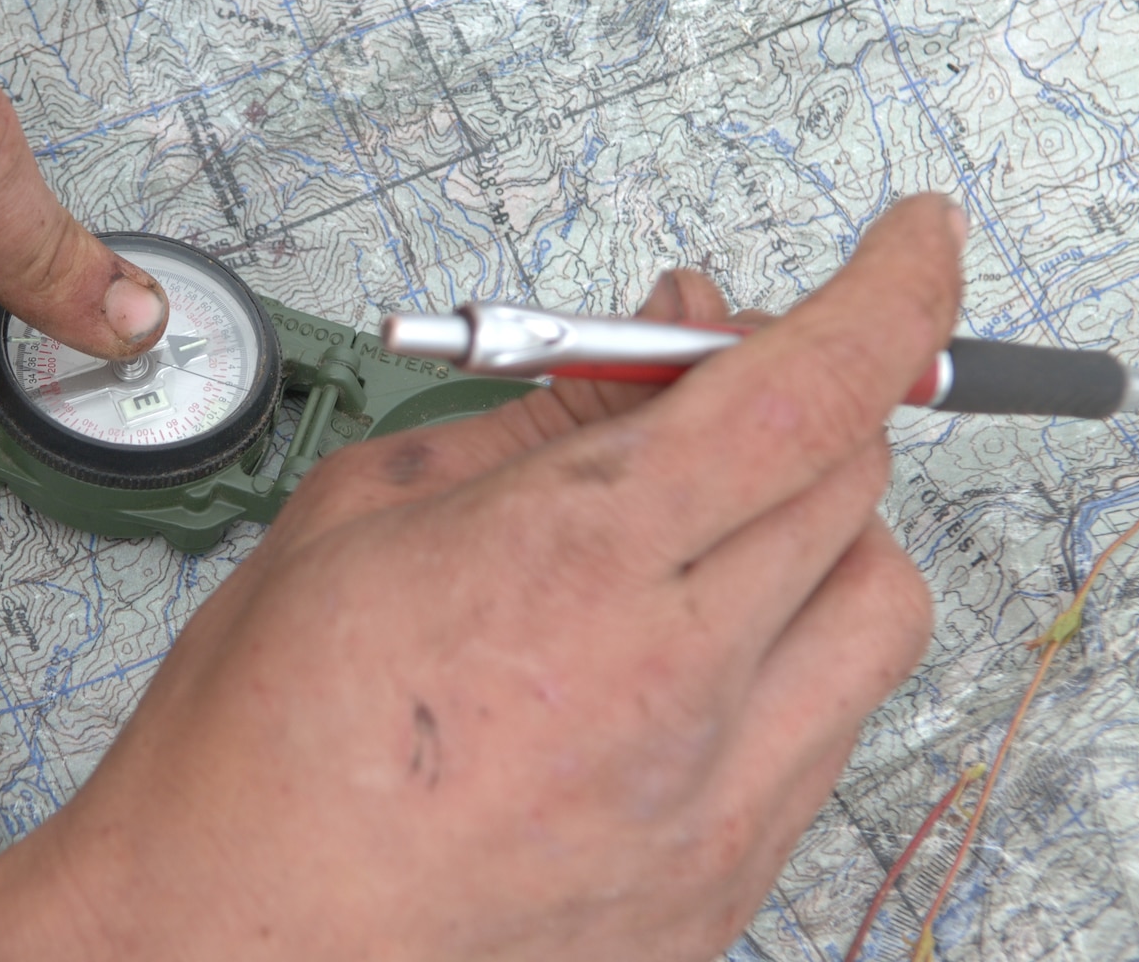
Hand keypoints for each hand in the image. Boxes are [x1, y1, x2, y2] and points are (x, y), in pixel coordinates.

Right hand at [0, 195, 961, 960]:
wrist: (222, 946)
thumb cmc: (257, 746)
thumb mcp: (365, 518)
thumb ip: (534, 423)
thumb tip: (647, 352)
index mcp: (574, 566)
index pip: (805, 391)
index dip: (890, 296)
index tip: (916, 246)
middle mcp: (676, 689)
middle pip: (851, 482)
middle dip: (806, 400)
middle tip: (710, 391)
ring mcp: (715, 805)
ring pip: (876, 610)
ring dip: (817, 534)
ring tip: (704, 537)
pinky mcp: (719, 889)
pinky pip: (827, 734)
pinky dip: (785, 659)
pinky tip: (680, 661)